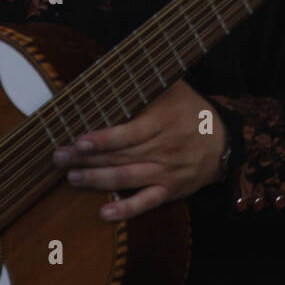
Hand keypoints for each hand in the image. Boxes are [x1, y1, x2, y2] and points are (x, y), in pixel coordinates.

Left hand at [51, 80, 227, 221]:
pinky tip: (105, 212)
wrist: (225, 140)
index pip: (130, 133)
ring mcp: (167, 172)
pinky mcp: (171, 190)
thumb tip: (108, 72)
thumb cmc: (190, 109)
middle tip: (59, 157)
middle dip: (87, 159)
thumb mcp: (172, 88)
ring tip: (72, 178)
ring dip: (97, 180)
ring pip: (128, 179)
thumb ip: (143, 85)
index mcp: (164, 121)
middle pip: (121, 156)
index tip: (79, 141)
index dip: (103, 139)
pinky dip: (126, 209)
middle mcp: (165, 148)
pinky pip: (146, 202)